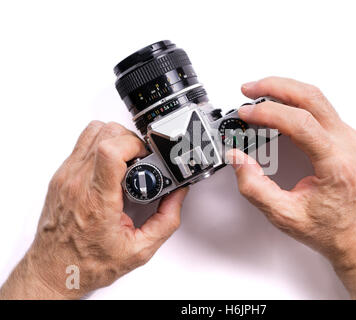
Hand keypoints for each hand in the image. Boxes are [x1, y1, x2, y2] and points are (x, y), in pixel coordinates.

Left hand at [0, 121, 187, 298]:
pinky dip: (101, 146)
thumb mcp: (139, 249)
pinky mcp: (61, 175)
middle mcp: (77, 183)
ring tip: (126, 160)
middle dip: (130, 141)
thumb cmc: (88, 262)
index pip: (109, 151)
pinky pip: (83, 143)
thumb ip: (165, 221)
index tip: (145, 156)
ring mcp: (66, 176)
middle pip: (104, 133)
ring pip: (93, 130)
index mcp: (97, 201)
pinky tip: (110, 167)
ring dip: (115, 139)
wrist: (56, 269)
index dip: (134, 145)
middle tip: (139, 160)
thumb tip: (178, 195)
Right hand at [227, 77, 355, 298]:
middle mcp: (347, 144)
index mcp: (336, 162)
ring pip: (316, 98)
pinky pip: (319, 109)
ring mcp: (348, 138)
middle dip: (275, 87)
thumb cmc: (332, 229)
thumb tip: (237, 159)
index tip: (246, 114)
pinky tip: (278, 107)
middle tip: (249, 90)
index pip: (301, 122)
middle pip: (311, 97)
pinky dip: (295, 102)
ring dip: (285, 90)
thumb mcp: (285, 215)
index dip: (269, 113)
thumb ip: (255, 187)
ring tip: (259, 95)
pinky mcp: (344, 138)